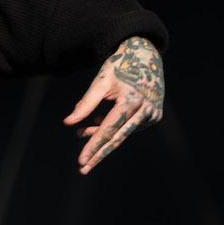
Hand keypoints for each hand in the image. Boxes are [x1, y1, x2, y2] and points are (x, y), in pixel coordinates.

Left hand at [63, 35, 163, 174]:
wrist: (147, 55)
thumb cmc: (120, 66)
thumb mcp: (101, 81)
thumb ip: (86, 104)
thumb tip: (68, 122)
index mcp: (130, 100)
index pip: (108, 130)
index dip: (94, 146)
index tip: (81, 161)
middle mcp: (144, 110)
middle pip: (118, 139)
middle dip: (99, 154)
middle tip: (83, 169)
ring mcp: (152, 114)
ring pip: (123, 134)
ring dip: (101, 136)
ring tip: (81, 132)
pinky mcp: (155, 116)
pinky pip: (130, 128)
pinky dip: (114, 128)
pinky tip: (100, 120)